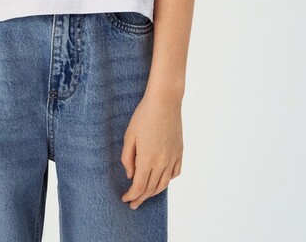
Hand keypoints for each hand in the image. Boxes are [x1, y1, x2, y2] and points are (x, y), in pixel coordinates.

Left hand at [120, 90, 182, 208]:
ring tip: (145, 195)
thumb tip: (130, 175)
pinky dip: (168, 180)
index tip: (125, 199)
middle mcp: (162, 162)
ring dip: (153, 192)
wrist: (165, 102)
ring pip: (164, 184)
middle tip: (133, 204)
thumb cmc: (143, 116)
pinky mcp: (180, 152)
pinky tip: (161, 179)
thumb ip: (127, 158)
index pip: (139, 187)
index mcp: (147, 159)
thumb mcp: (129, 135)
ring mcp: (172, 158)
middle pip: (151, 189)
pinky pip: (175, 173)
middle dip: (140, 198)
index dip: (131, 196)